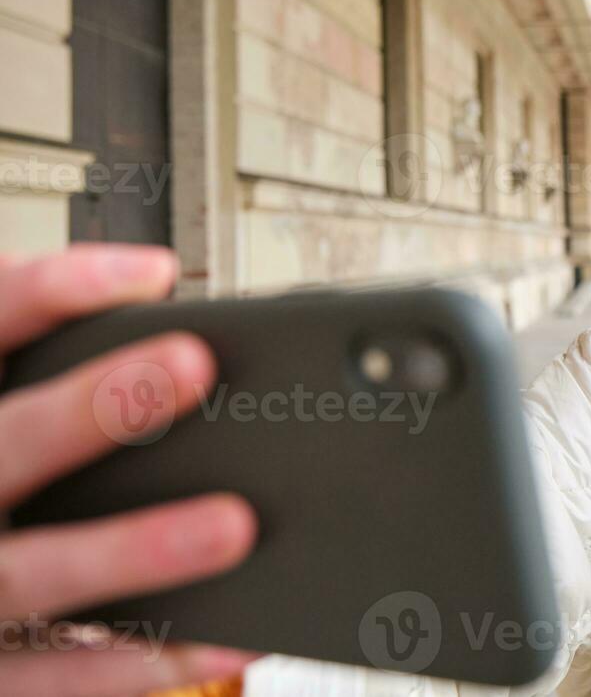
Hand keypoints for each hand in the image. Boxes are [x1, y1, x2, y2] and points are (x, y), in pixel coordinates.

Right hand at [0, 244, 260, 695]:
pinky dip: (143, 661)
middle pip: (4, 445)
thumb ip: (46, 350)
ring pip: (33, 573)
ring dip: (134, 549)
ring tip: (232, 525)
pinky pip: (57, 678)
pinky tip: (230, 637)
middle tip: (191, 364)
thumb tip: (155, 298)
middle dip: (91, 406)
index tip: (152, 271)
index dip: (57, 291)